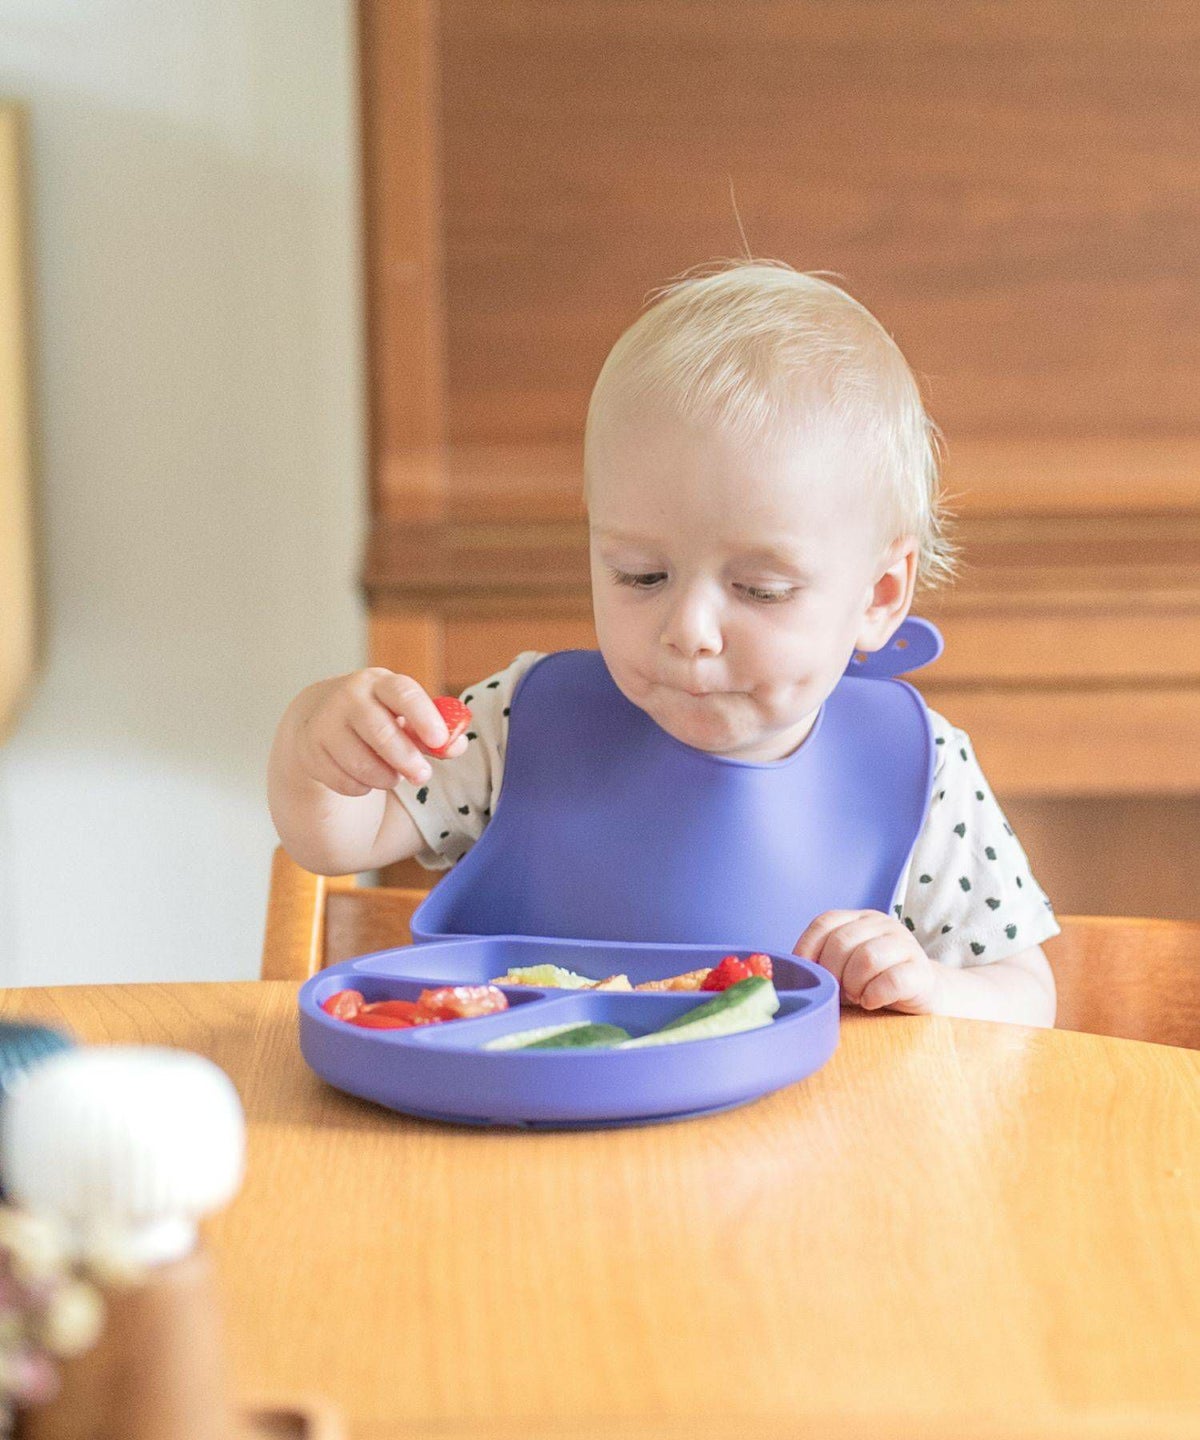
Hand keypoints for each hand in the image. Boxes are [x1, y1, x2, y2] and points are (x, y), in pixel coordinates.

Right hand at [291, 669, 468, 796]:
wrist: (320, 718)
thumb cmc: (378, 717)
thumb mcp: (406, 716)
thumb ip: (436, 732)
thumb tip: (456, 745)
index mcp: (380, 683)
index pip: (403, 693)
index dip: (423, 717)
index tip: (439, 740)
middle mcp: (349, 698)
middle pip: (380, 732)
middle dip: (406, 759)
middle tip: (423, 776)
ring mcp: (326, 723)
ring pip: (361, 763)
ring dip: (384, 777)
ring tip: (392, 776)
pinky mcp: (310, 751)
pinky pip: (343, 781)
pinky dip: (361, 787)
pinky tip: (365, 779)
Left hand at [793, 910, 942, 1014]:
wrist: (922, 995)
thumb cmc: (872, 983)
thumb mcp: (843, 967)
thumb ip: (821, 964)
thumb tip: (787, 975)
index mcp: (858, 919)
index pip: (824, 923)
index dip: (808, 951)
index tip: (810, 976)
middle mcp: (881, 924)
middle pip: (842, 942)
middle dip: (834, 974)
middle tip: (841, 991)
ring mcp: (904, 944)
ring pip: (867, 958)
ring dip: (855, 985)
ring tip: (858, 995)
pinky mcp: (922, 971)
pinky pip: (892, 980)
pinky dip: (875, 995)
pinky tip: (872, 1001)